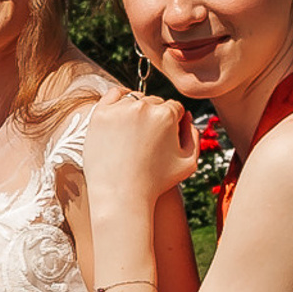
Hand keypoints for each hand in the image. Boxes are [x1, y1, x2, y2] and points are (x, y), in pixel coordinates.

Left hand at [80, 91, 198, 205]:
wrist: (121, 195)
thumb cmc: (156, 182)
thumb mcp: (188, 163)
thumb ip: (193, 136)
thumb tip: (186, 115)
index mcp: (166, 115)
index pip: (174, 108)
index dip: (173, 122)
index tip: (166, 135)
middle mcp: (143, 107)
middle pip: (155, 102)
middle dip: (156, 115)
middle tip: (150, 136)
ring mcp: (119, 109)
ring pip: (134, 98)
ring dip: (138, 108)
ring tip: (136, 130)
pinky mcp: (100, 114)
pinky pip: (112, 96)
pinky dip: (119, 100)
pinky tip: (122, 112)